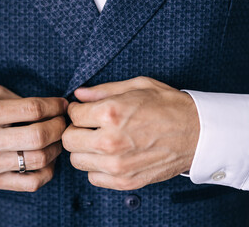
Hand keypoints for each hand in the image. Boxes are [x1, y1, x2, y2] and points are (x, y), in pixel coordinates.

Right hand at [0, 85, 67, 191]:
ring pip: (39, 160)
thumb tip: (50, 107)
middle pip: (39, 136)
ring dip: (57, 148)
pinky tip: (48, 159)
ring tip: (56, 139)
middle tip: (63, 121)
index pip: (33, 110)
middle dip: (59, 126)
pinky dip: (48, 171)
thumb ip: (17, 99)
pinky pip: (31, 183)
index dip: (54, 106)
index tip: (62, 104)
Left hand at [62, 77, 198, 190]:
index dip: (76, 110)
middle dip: (75, 130)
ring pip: (77, 161)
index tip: (83, 111)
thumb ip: (103, 90)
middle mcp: (110, 141)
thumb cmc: (169, 106)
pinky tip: (109, 157)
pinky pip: (93, 178)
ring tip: (98, 141)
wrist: (198, 133)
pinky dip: (96, 168)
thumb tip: (78, 94)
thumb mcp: (138, 86)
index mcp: (111, 113)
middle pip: (69, 140)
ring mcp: (117, 165)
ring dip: (84, 150)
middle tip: (87, 126)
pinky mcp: (126, 181)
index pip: (73, 114)